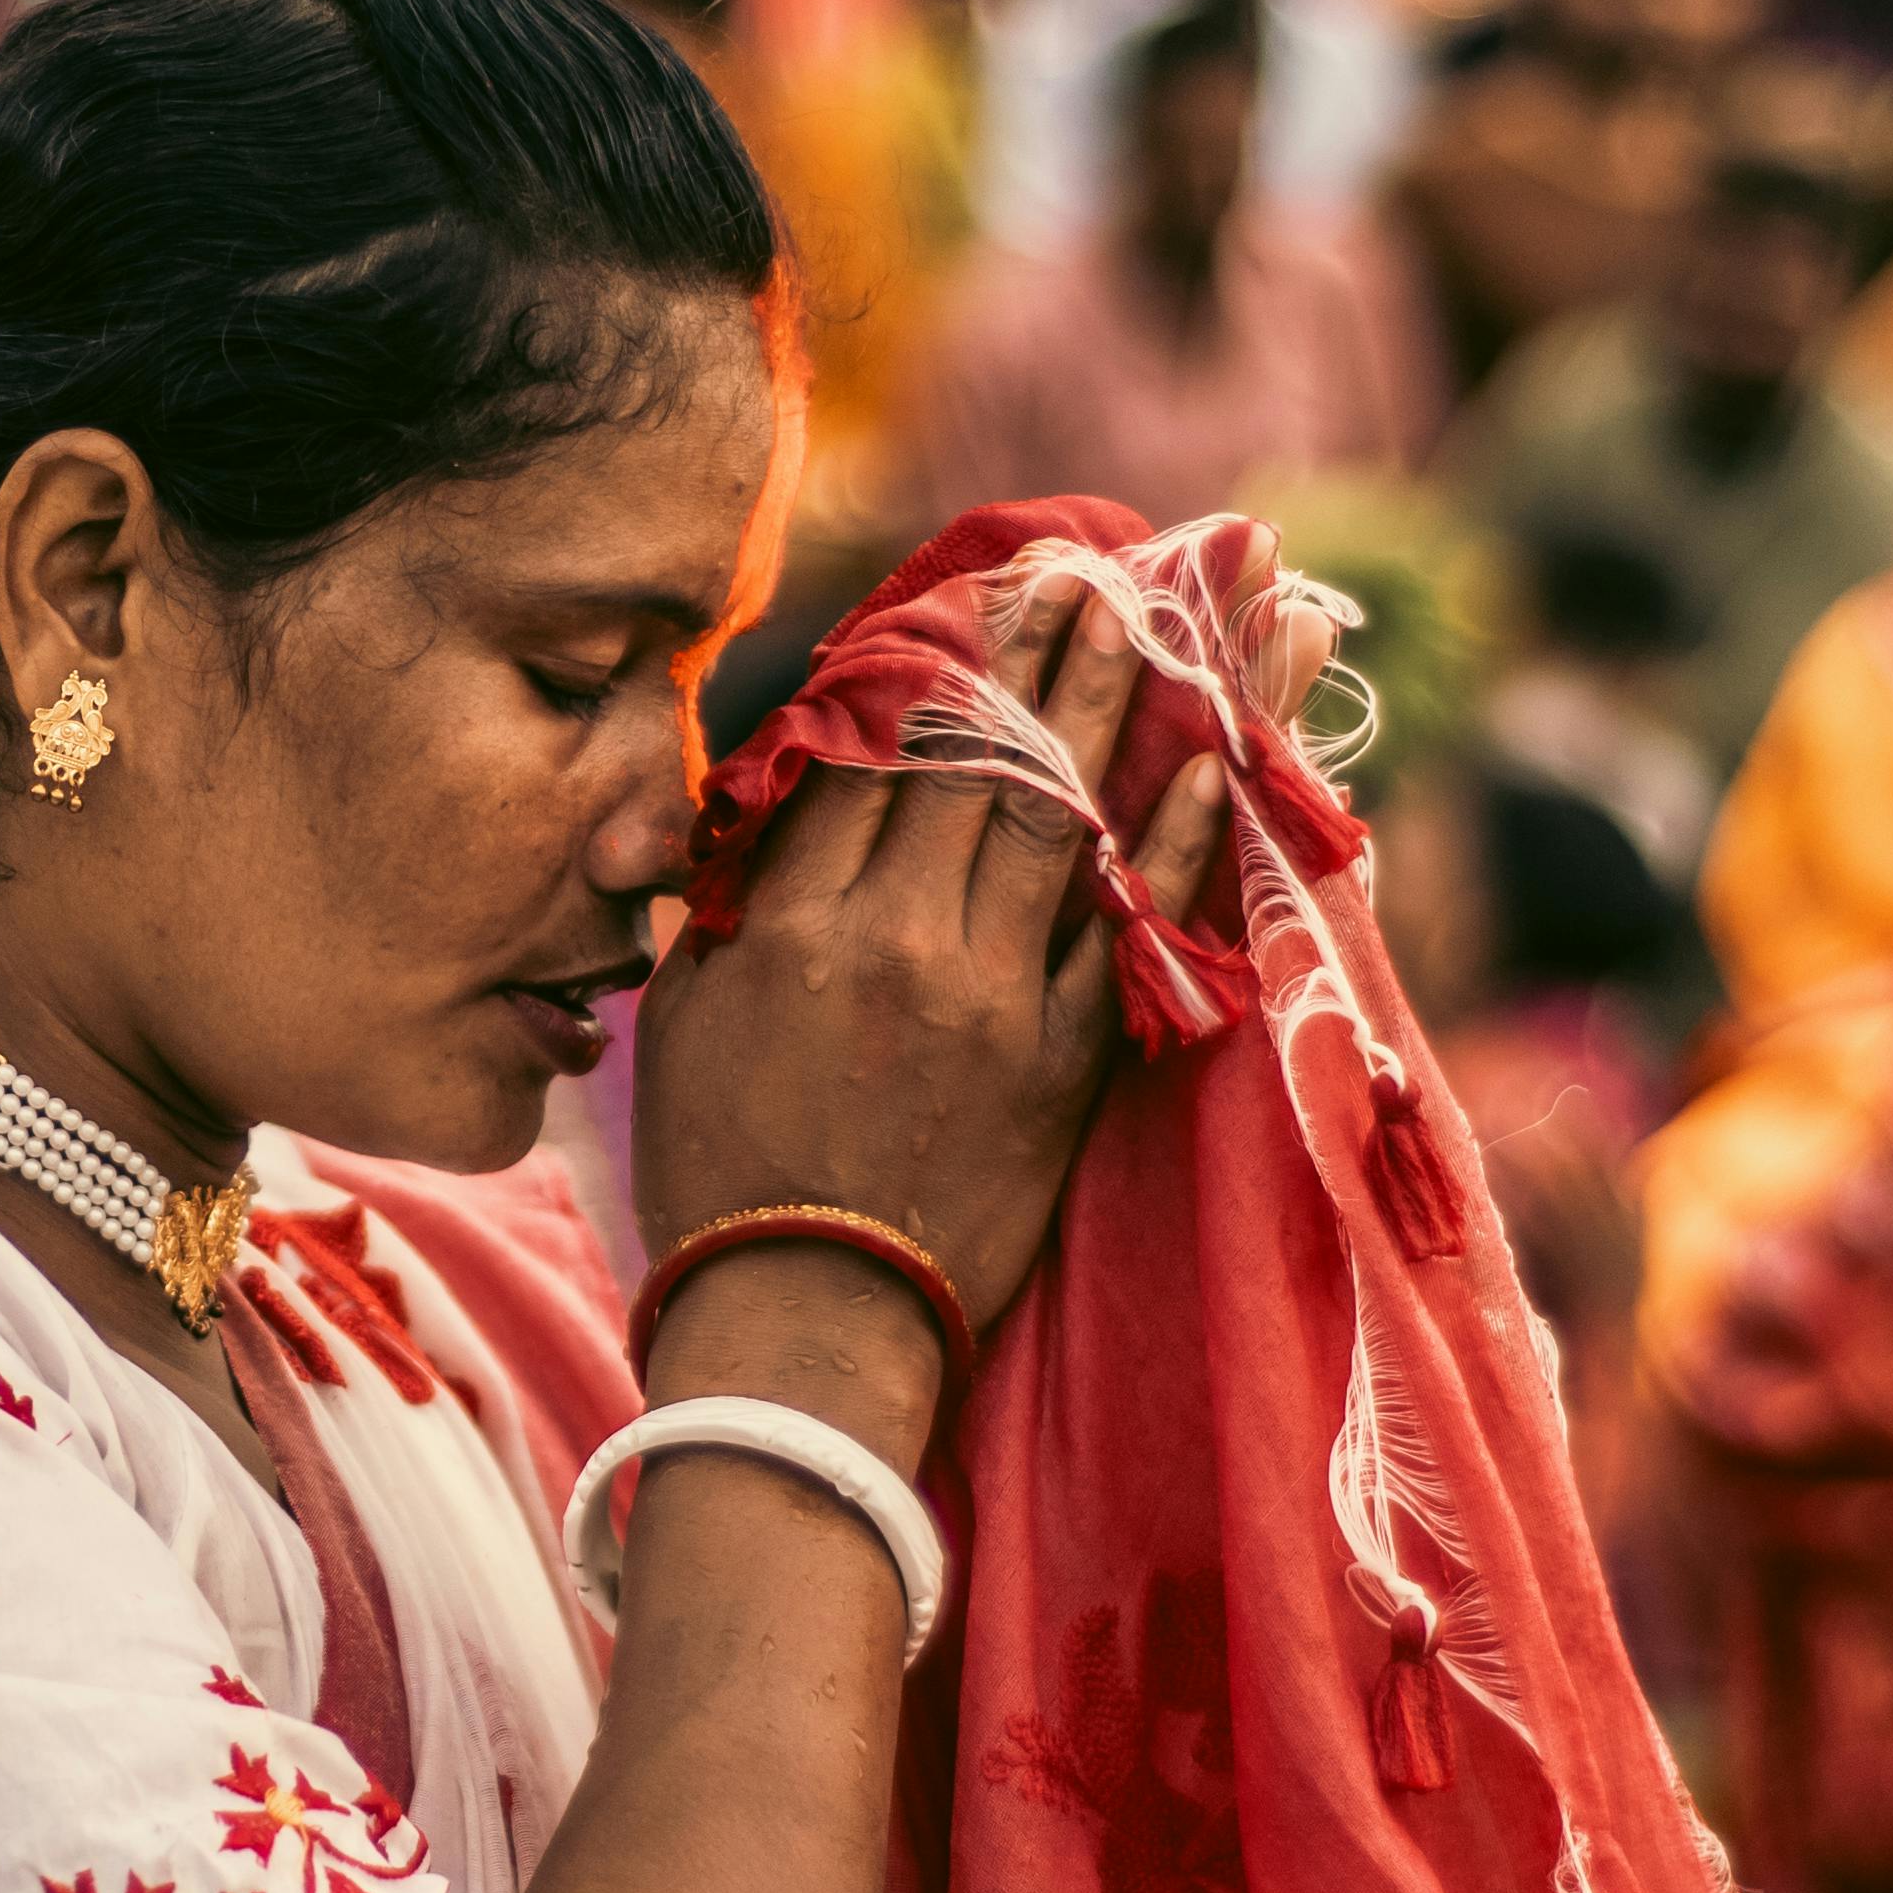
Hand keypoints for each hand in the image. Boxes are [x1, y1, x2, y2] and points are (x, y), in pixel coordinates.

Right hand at [633, 574, 1236, 1352]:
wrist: (805, 1321)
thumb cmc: (718, 1176)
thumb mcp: (684, 1021)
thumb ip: (728, 907)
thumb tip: (762, 817)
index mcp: (793, 922)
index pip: (868, 754)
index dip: (921, 665)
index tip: (965, 596)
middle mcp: (897, 937)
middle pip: (972, 759)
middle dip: (1026, 654)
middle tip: (1076, 571)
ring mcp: (989, 995)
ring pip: (1054, 815)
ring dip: (1101, 707)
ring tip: (1138, 618)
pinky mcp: (1059, 1060)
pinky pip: (1123, 929)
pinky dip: (1169, 845)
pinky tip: (1207, 765)